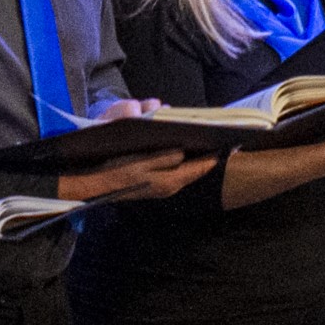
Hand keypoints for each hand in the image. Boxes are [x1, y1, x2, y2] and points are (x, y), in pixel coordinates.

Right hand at [55, 149, 217, 204]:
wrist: (92, 186)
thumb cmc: (115, 172)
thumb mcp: (140, 163)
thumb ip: (165, 158)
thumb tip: (184, 152)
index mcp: (170, 181)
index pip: (200, 168)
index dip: (216, 156)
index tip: (232, 144)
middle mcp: (169, 185)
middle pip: (195, 168)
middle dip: (205, 153)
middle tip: (219, 138)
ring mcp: (161, 184)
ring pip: (183, 167)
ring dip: (191, 154)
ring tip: (201, 141)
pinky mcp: (152, 181)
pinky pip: (171, 168)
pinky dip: (177, 157)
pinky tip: (178, 148)